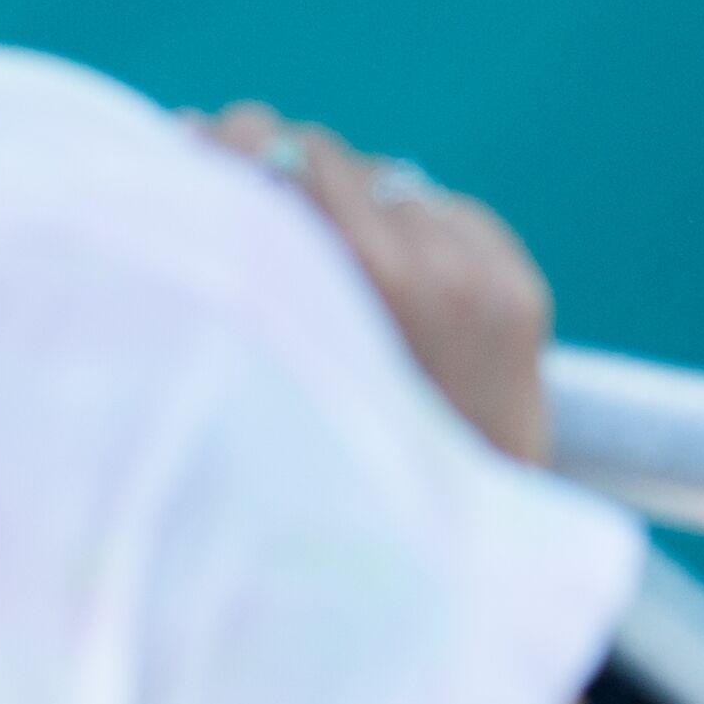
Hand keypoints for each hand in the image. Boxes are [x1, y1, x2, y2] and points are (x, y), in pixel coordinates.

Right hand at [203, 106, 554, 467]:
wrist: (451, 570)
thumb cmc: (316, 486)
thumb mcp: (250, 386)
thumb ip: (228, 277)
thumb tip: (186, 132)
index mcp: (337, 301)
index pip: (274, 165)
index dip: (228, 147)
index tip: (197, 144)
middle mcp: (416, 279)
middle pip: (326, 159)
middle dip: (284, 169)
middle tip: (251, 193)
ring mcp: (477, 283)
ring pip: (384, 182)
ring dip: (353, 208)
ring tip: (335, 280)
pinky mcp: (518, 291)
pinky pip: (443, 211)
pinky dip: (412, 234)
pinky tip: (397, 298)